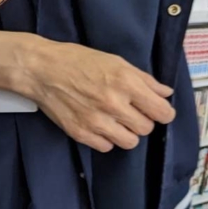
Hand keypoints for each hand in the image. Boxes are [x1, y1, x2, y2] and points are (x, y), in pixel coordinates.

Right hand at [19, 38, 175, 152]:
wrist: (42, 70)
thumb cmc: (78, 61)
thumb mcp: (116, 61)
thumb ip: (144, 79)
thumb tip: (165, 93)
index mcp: (126, 83)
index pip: (162, 112)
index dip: (164, 113)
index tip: (159, 111)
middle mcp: (113, 104)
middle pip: (147, 128)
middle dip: (142, 120)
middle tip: (131, 111)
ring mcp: (96, 121)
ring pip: (129, 142)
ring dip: (126, 132)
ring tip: (116, 121)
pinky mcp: (80, 133)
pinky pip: (107, 147)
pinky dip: (106, 138)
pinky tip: (99, 125)